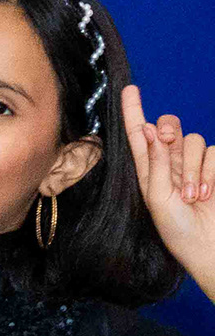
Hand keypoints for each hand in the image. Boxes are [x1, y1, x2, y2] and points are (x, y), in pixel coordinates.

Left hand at [123, 85, 214, 292]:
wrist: (207, 245)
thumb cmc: (176, 229)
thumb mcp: (158, 198)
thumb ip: (156, 165)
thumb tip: (149, 131)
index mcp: (148, 172)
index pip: (138, 136)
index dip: (134, 112)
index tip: (129, 90)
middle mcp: (169, 164)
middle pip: (170, 128)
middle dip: (170, 128)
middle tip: (167, 139)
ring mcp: (194, 166)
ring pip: (195, 140)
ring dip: (193, 168)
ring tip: (191, 196)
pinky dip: (210, 173)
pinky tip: (206, 194)